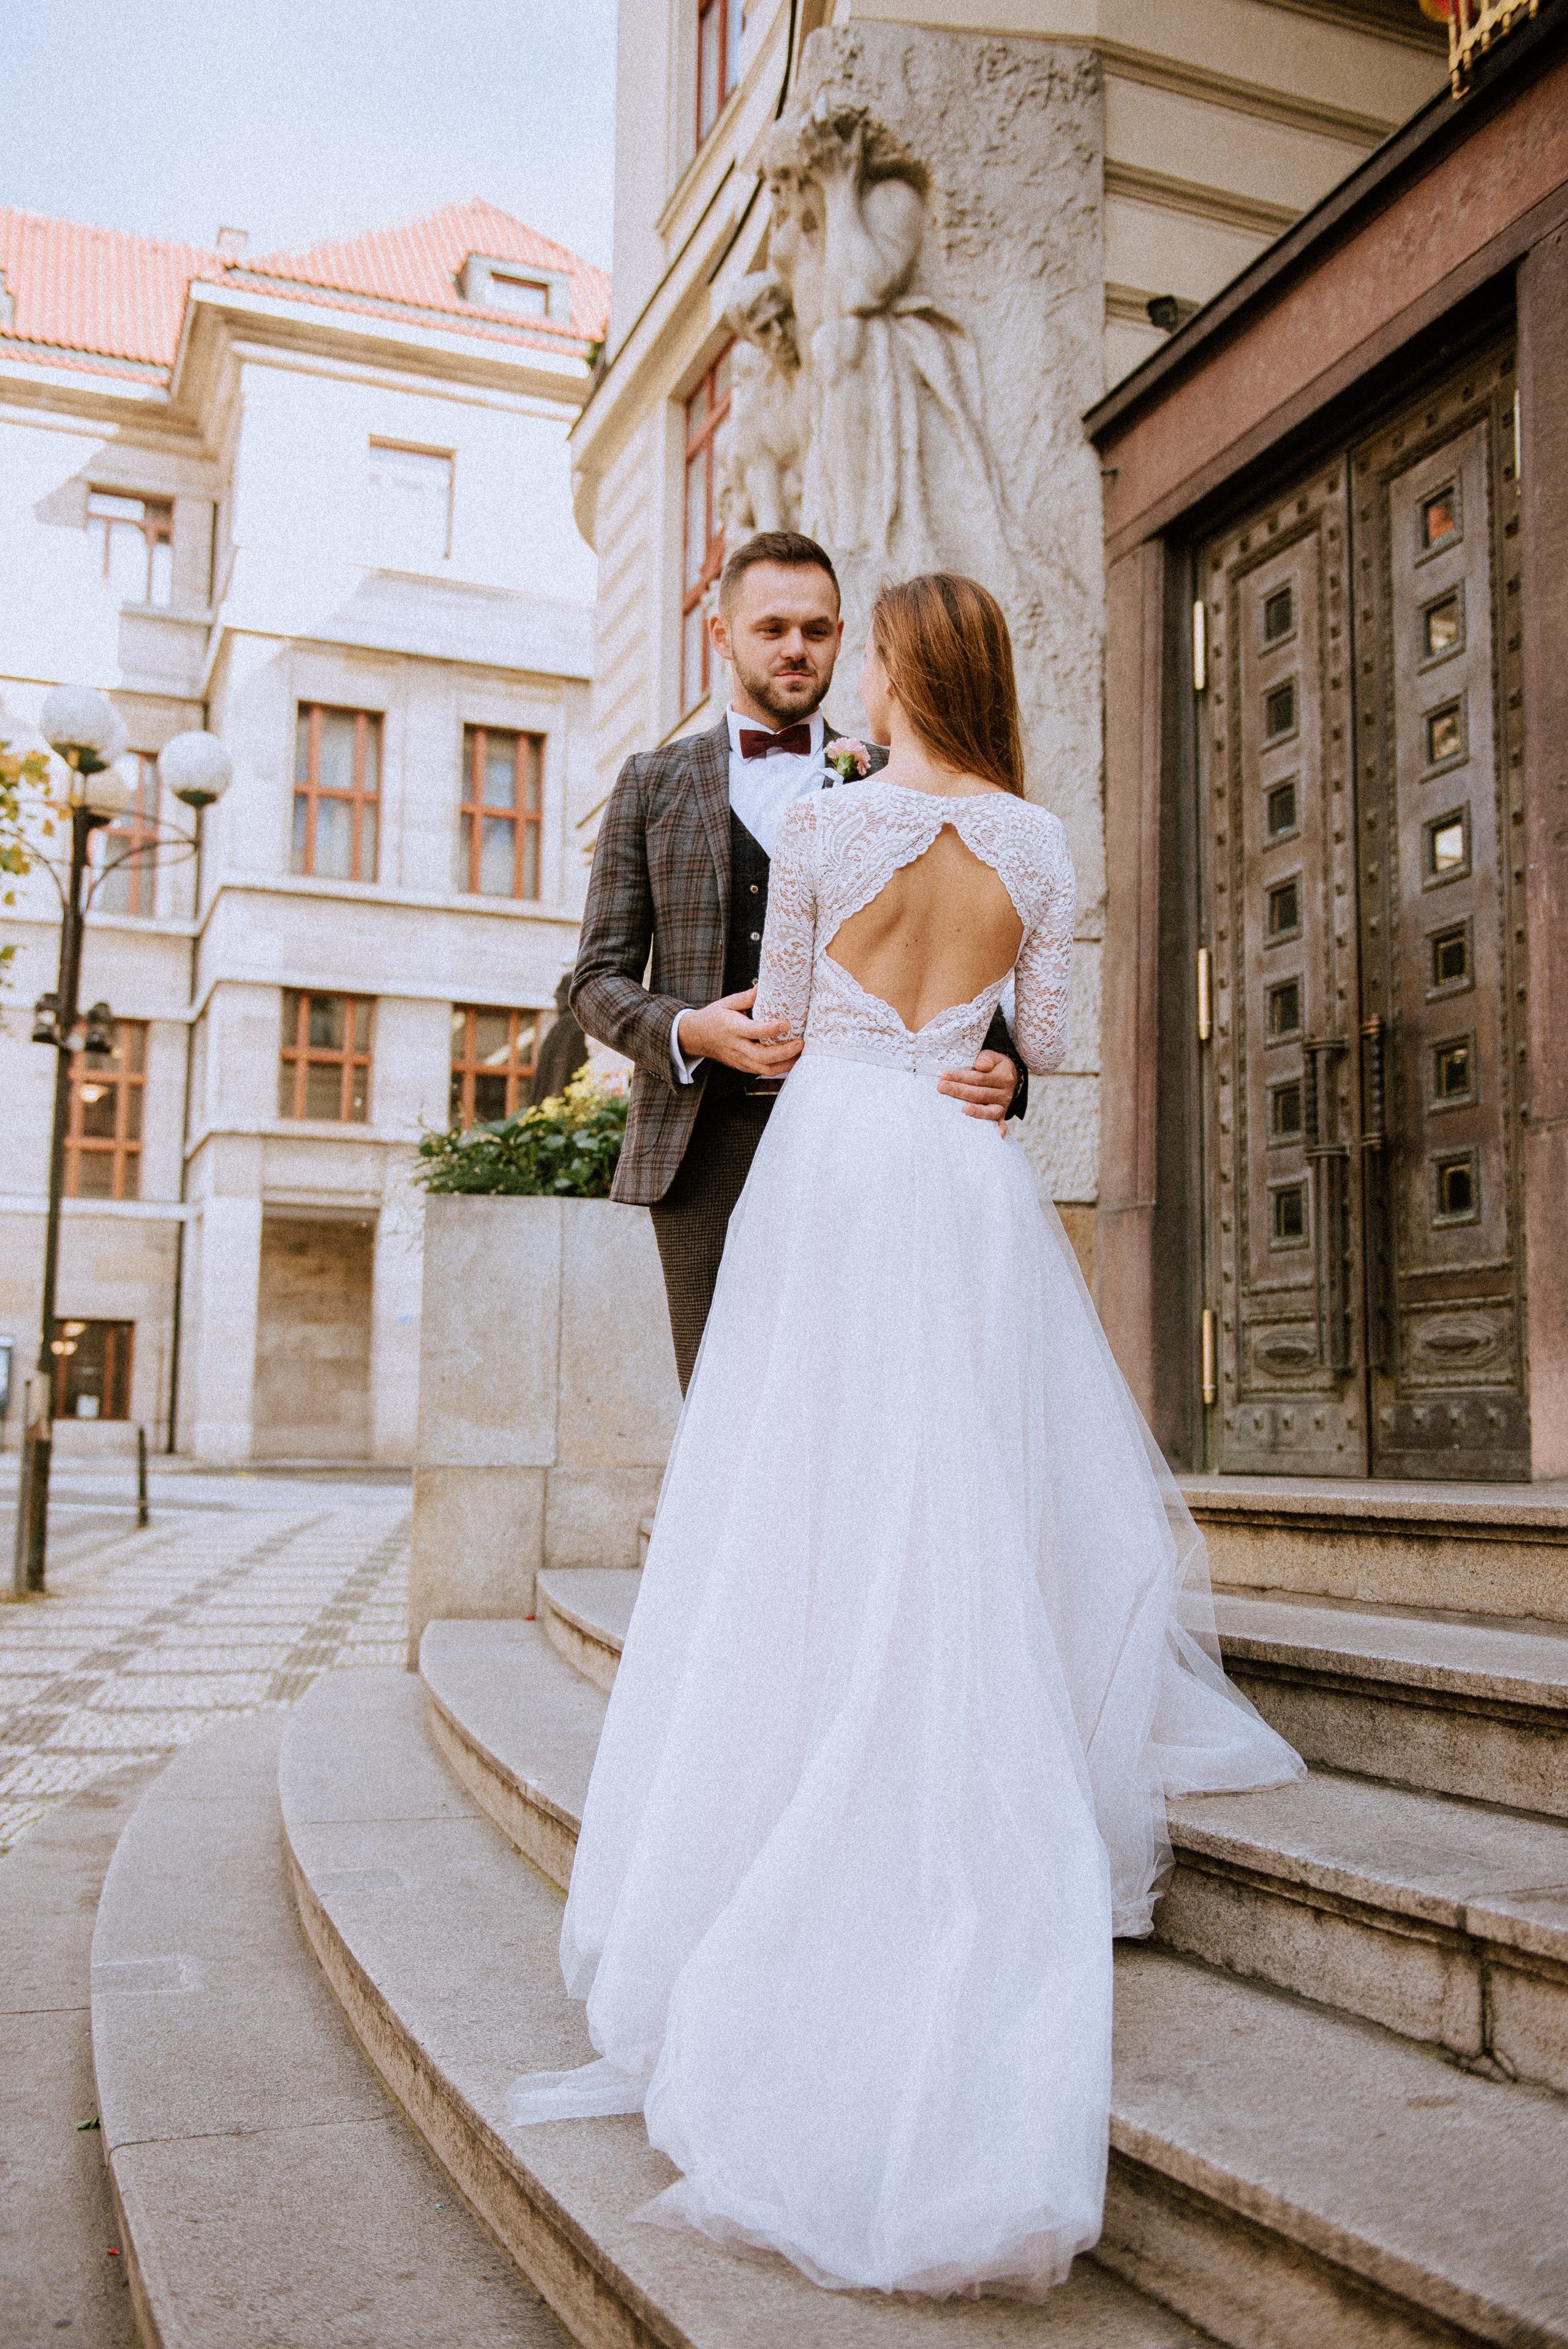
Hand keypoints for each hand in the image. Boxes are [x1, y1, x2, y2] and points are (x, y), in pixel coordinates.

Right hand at [680, 987, 803, 1076]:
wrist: (696, 1037)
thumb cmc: (714, 1017)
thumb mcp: (727, 1002)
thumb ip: (747, 997)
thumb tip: (764, 985)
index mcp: (732, 1028)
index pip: (754, 1031)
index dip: (771, 1030)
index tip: (787, 1024)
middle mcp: (737, 1047)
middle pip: (763, 1057)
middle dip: (785, 1052)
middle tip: (800, 1043)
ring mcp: (740, 1059)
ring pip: (765, 1069)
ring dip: (785, 1063)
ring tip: (800, 1053)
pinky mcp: (743, 1067)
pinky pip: (763, 1071)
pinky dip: (779, 1067)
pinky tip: (791, 1059)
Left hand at [937, 1048, 1016, 1124]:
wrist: (1008, 1077)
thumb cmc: (994, 1067)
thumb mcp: (993, 1057)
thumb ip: (986, 1058)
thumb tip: (980, 1066)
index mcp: (1003, 1077)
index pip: (979, 1078)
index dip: (961, 1077)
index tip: (945, 1076)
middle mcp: (1005, 1093)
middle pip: (980, 1094)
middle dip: (959, 1091)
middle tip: (941, 1088)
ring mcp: (1003, 1106)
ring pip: (990, 1110)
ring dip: (976, 1111)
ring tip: (963, 1110)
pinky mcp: (1001, 1116)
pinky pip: (1001, 1123)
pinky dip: (1000, 1128)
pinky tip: (996, 1134)